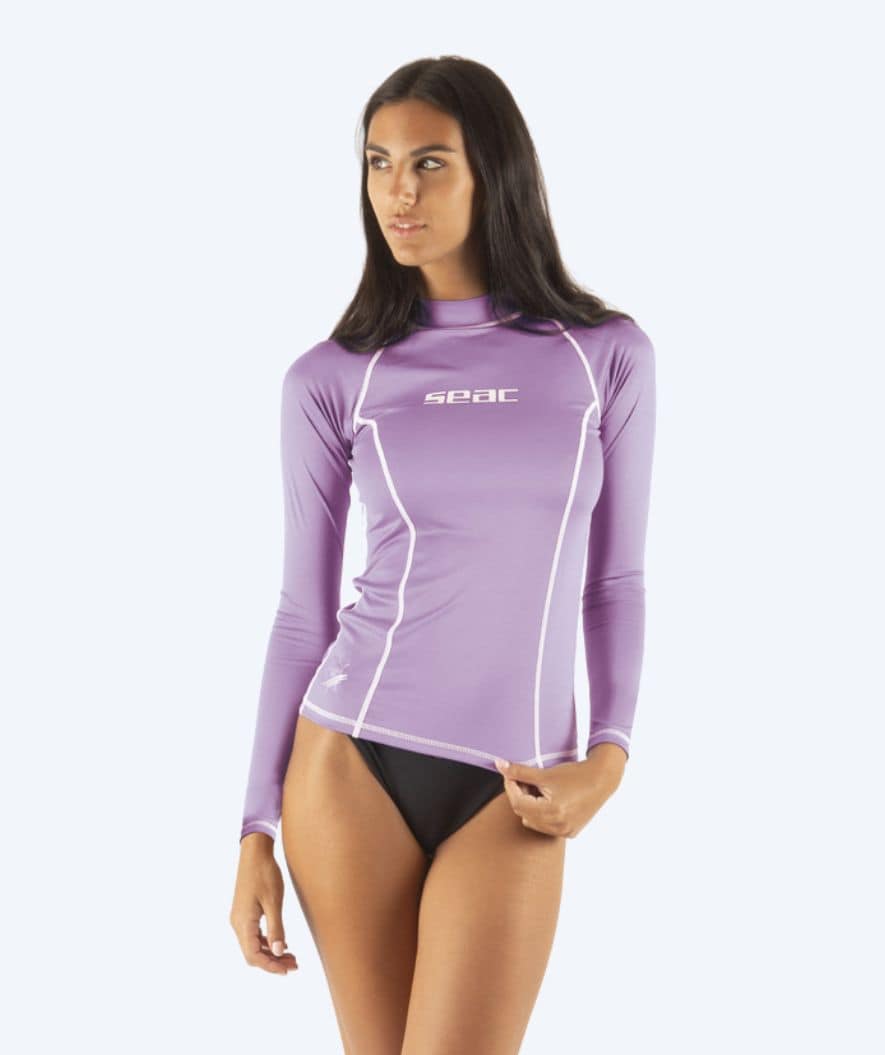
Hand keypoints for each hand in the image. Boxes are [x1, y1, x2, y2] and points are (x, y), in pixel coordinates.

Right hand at [230, 833, 298, 974]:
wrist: (255, 852)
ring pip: (253, 945)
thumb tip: (278, 952)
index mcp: (243, 922)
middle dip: (272, 961)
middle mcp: (238, 923)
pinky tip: (282, 942)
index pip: (253, 955)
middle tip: (294, 965)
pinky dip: (267, 942)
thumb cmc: (265, 874)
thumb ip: (276, 928)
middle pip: (252, 953)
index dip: (270, 966)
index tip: (287, 970)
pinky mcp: (244, 912)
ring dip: (271, 952)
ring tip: (292, 957)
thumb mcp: (274, 902)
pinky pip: (254, 934)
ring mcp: (240, 918)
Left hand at [493, 743, 626, 838]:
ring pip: (532, 822)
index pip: (518, 803)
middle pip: (524, 814)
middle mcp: (558, 826)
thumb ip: (520, 771)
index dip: (510, 788)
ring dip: (530, 807)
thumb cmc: (575, 774)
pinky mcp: (570, 832)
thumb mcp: (545, 772)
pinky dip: (542, 815)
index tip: (510, 775)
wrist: (602, 779)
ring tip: (539, 790)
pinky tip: (549, 800)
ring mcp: (565, 831)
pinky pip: (546, 827)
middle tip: (524, 780)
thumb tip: (499, 764)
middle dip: (520, 796)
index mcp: (552, 811)